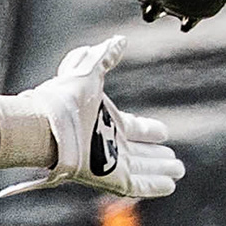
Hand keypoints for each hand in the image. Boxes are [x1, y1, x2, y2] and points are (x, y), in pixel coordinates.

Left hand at [0, 38, 187, 201]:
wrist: (47, 126)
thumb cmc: (63, 99)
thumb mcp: (88, 71)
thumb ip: (104, 57)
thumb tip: (120, 40)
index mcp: (106, 121)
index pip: (134, 128)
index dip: (149, 130)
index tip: (164, 132)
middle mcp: (110, 143)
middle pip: (139, 153)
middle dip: (156, 156)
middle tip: (173, 159)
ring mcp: (111, 163)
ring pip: (143, 169)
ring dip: (160, 171)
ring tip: (178, 171)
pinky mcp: (112, 178)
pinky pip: (138, 185)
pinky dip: (154, 186)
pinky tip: (170, 186)